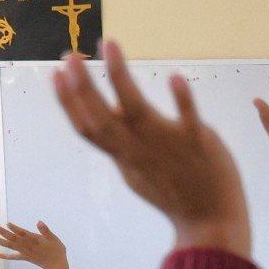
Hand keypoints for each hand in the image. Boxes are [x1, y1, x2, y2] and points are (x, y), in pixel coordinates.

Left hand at [0, 220, 70, 268]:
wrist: (56, 265)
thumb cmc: (56, 250)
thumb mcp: (53, 239)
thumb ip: (45, 231)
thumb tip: (39, 222)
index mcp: (34, 240)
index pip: (23, 233)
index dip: (15, 229)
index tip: (7, 224)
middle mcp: (27, 246)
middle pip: (13, 238)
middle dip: (2, 232)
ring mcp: (24, 252)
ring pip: (10, 246)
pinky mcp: (24, 257)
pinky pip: (13, 257)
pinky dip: (4, 256)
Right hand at [56, 42, 249, 256]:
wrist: (211, 224)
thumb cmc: (175, 192)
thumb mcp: (138, 168)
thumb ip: (123, 141)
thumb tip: (108, 109)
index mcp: (125, 156)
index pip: (87, 127)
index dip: (68, 101)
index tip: (56, 72)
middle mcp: (140, 150)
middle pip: (100, 118)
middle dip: (82, 86)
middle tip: (69, 55)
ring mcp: (168, 146)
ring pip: (137, 110)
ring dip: (120, 76)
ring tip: (109, 45)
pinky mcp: (199, 144)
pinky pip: (189, 121)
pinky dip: (181, 100)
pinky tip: (174, 76)